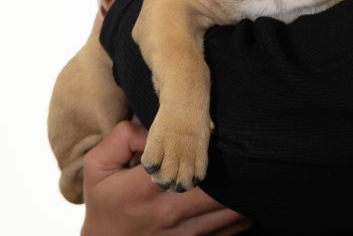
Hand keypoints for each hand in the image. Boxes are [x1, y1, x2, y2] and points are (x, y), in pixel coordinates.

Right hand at [82, 121, 250, 235]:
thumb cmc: (104, 201)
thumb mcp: (98, 164)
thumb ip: (124, 136)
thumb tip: (155, 127)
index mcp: (148, 188)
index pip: (190, 165)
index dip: (211, 150)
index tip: (224, 137)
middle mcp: (170, 213)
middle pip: (220, 192)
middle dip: (237, 172)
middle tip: (247, 153)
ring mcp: (184, 234)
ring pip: (231, 214)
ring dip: (244, 194)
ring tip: (253, 172)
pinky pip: (230, 231)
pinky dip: (241, 217)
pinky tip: (244, 200)